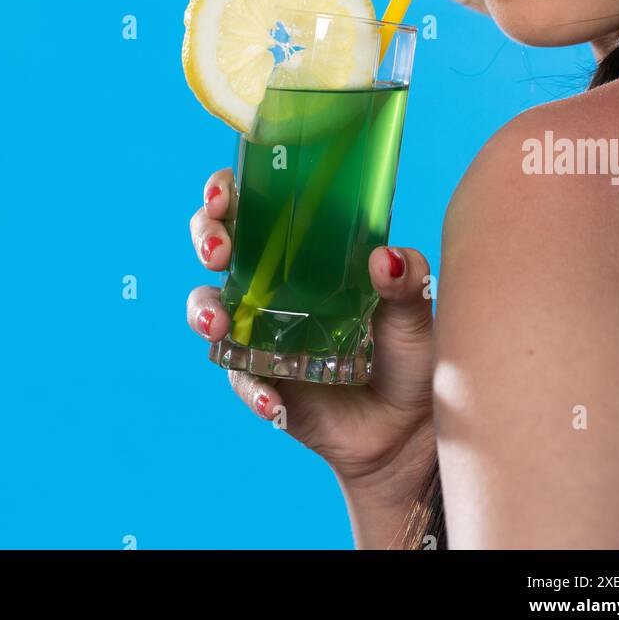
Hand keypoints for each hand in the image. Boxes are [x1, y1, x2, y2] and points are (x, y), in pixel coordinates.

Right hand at [187, 167, 436, 501]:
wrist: (406, 428)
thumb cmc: (410, 354)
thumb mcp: (415, 311)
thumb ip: (408, 280)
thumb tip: (386, 257)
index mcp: (306, 249)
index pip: (254, 203)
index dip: (228, 191)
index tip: (226, 198)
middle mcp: (273, 283)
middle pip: (218, 244)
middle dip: (206, 237)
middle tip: (218, 253)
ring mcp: (259, 330)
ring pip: (208, 307)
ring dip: (203, 312)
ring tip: (219, 328)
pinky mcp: (259, 378)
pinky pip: (239, 378)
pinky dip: (251, 388)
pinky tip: (272, 400)